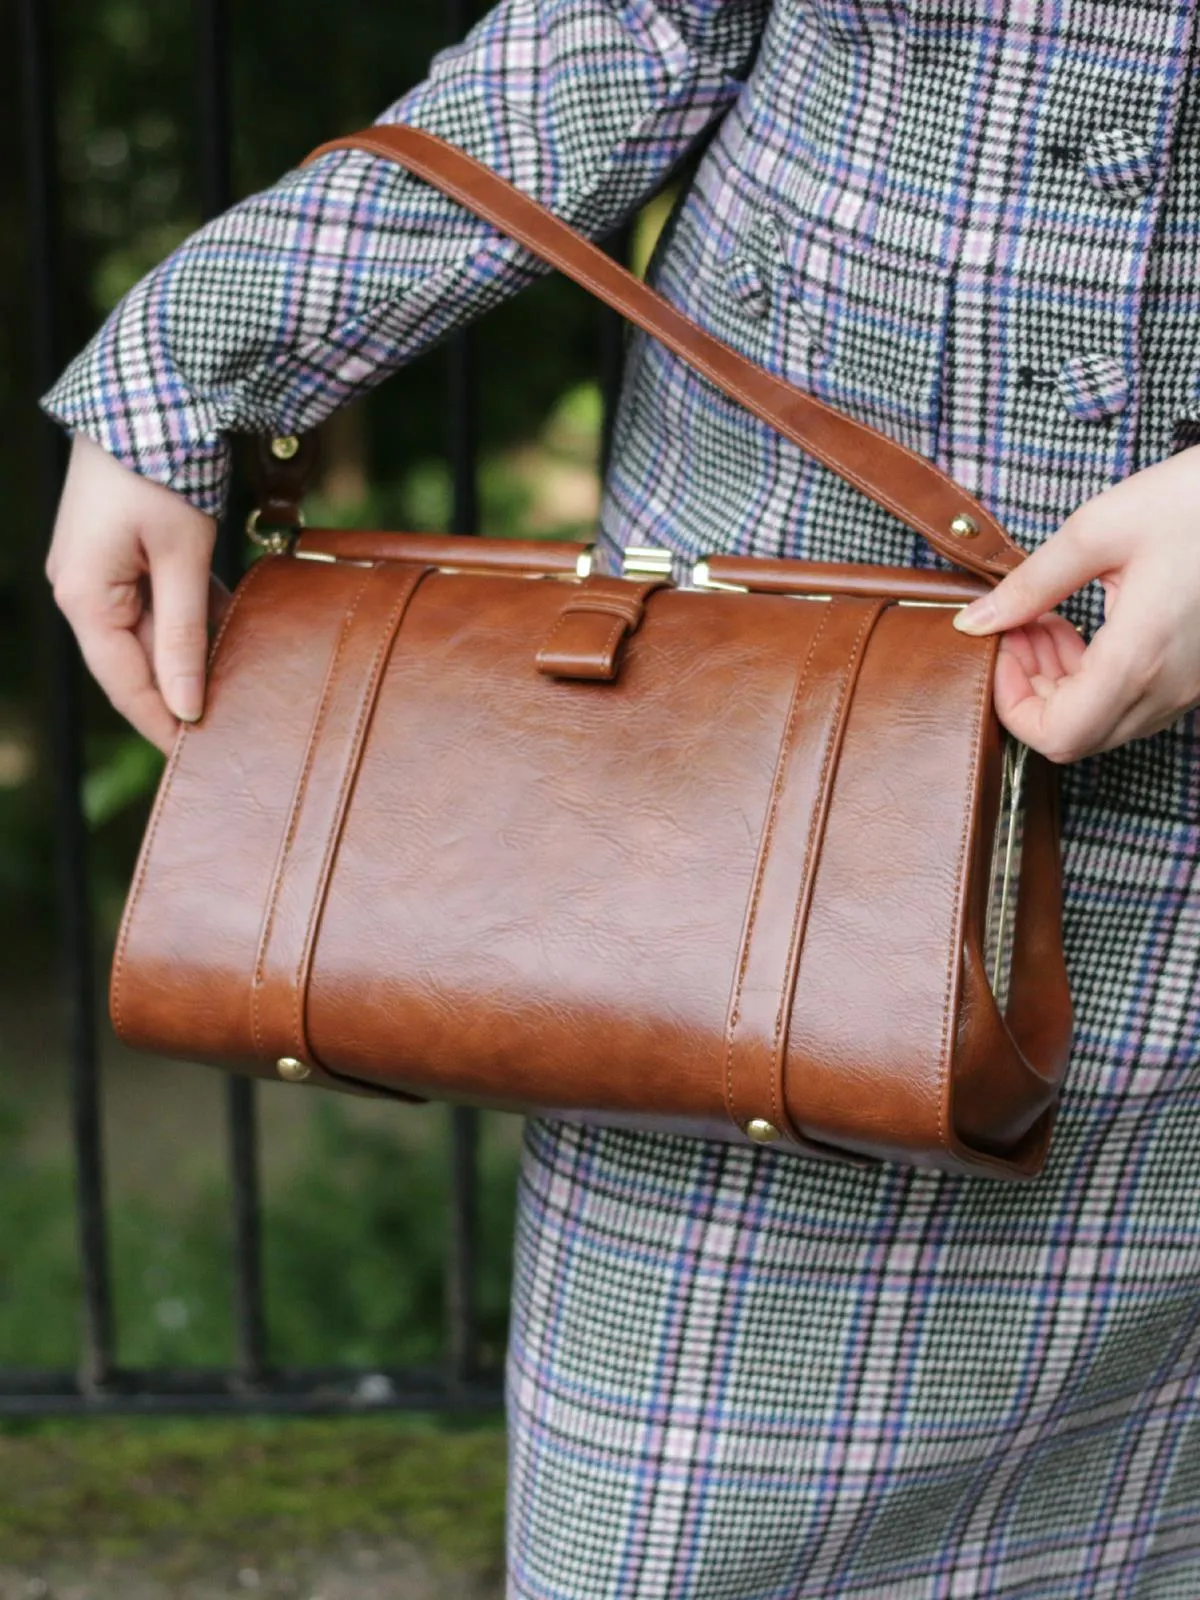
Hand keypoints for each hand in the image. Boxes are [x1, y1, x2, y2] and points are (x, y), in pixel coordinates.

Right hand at [45, 434, 228, 754]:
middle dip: (179, 692)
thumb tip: (186, 705)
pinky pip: (153, 602)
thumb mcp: (182, 557)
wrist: (153, 390)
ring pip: (147, 633)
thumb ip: (185, 634)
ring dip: (188, 657)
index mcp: (83, 595)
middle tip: (230, 728)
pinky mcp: (120, 550)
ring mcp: (98, 569)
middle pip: (134, 661)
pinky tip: (228, 636)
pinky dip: (189, 620)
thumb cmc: (163, 469)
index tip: (202, 756)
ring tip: (236, 689)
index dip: (163, 722)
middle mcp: (80, 587)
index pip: (125, 683)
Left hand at [953, 443, 1199, 763]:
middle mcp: (1168, 687)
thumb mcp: (1099, 530)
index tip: (1001, 647)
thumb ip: (1030, 585)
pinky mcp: (1196, 676)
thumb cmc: (1197, 500)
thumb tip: (975, 621)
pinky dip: (1093, 679)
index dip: (1011, 704)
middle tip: (1019, 629)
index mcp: (1139, 658)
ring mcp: (1188, 688)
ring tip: (1046, 622)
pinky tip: (1084, 627)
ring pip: (1102, 724)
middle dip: (1029, 691)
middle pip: (1074, 737)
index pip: (1055, 736)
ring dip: (1059, 686)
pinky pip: (1131, 703)